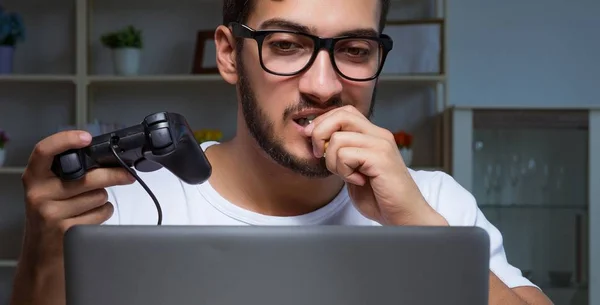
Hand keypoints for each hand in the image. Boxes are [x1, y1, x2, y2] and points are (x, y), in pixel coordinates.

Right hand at [10, 130, 134, 304]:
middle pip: (89, 177)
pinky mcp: (66, 230)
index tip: (86, 137)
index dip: (66, 140)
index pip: (44, 151)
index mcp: (35, 177)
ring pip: (99, 196)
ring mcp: (51, 213)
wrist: (41, 254)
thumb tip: (107, 159)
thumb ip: (69, 173)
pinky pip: (101, 213)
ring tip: (89, 204)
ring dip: (102, 199)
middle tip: (127, 174)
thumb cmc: (51, 215)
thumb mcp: (50, 190)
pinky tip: (91, 217)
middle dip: (114, 175)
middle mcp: (39, 193)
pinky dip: (103, 213)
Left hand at [304, 105, 446, 225]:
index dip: (323, 123)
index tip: (314, 144)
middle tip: (320, 155)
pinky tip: (358, 181)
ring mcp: (381, 145)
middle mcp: (379, 135)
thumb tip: (316, 140)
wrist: (404, 215)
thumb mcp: (352, 170)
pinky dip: (344, 171)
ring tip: (348, 176)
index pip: (344, 112)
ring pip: (337, 139)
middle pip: (340, 115)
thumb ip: (340, 154)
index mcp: (373, 135)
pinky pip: (345, 155)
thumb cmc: (379, 197)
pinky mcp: (380, 158)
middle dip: (320, 134)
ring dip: (333, 161)